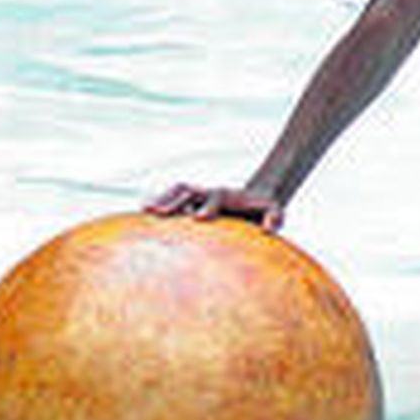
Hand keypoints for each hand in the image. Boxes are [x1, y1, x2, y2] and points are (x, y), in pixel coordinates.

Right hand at [146, 182, 285, 232]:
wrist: (255, 200)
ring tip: (144, 211)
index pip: (216, 197)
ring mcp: (200, 196)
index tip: (197, 219)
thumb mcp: (276, 213)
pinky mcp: (193, 203)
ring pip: (178, 192)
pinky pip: (173, 200)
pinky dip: (160, 205)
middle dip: (174, 200)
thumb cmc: (265, 210)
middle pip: (190, 190)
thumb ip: (275, 218)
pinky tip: (143, 217)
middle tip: (160, 213)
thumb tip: (268, 229)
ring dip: (162, 200)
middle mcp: (211, 193)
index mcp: (229, 196)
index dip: (208, 207)